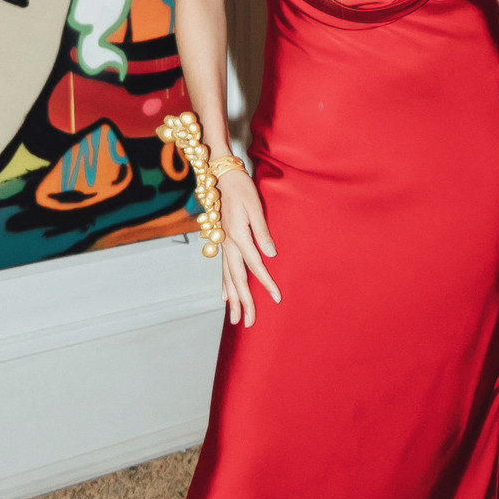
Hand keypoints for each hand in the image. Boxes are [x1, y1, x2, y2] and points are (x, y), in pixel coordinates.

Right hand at [216, 167, 279, 326]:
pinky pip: (222, 270)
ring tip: (236, 318)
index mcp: (238, 237)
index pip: (255, 267)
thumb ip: (262, 232)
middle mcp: (228, 244)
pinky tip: (225, 297)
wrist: (222, 175)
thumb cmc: (241, 188)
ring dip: (233, 299)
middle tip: (250, 323)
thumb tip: (271, 255)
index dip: (266, 284)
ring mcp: (223, 244)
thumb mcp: (255, 207)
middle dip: (245, 302)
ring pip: (227, 278)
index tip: (276, 299)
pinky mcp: (222, 242)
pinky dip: (224, 285)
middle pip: (237, 280)